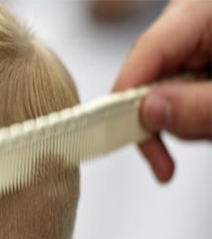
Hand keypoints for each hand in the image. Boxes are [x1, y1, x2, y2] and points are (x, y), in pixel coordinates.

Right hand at [113, 0, 211, 182]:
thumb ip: (205, 105)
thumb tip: (151, 111)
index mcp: (204, 9)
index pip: (145, 54)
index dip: (125, 99)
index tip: (120, 139)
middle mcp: (200, 22)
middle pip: (154, 79)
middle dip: (172, 119)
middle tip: (198, 141)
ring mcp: (205, 41)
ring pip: (173, 94)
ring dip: (197, 121)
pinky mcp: (210, 59)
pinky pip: (192, 95)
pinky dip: (205, 116)